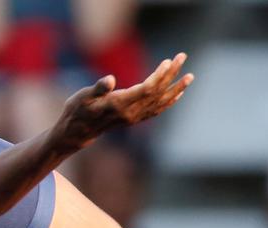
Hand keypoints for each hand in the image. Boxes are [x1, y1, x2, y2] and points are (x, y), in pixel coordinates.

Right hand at [55, 53, 192, 149]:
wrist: (77, 132)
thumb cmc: (77, 110)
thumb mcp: (83, 96)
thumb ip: (98, 88)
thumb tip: (109, 80)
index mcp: (119, 104)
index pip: (146, 89)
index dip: (159, 75)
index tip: (168, 61)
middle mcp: (130, 113)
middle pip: (157, 92)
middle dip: (172, 74)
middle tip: (182, 56)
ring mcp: (133, 117)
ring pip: (160, 102)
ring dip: (176, 89)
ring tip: (190, 77)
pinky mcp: (134, 119)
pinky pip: (156, 110)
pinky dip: (168, 102)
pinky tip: (177, 94)